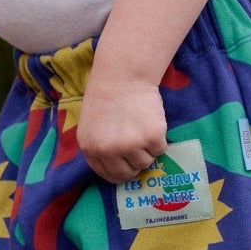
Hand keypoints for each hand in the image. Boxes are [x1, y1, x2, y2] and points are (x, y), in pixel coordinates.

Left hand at [77, 67, 167, 183]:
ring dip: (147, 149)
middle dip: (134, 164)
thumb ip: (100, 148)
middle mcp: (108, 150)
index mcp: (90, 148)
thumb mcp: (91, 126)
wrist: (124, 74)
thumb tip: (118, 167)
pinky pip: (160, 149)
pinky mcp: (151, 137)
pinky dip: (159, 139)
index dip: (120, 170)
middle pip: (127, 174)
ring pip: (145, 162)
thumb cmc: (107, 97)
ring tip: (142, 128)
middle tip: (138, 148)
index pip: (108, 175)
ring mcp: (130, 145)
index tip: (127, 164)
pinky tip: (151, 122)